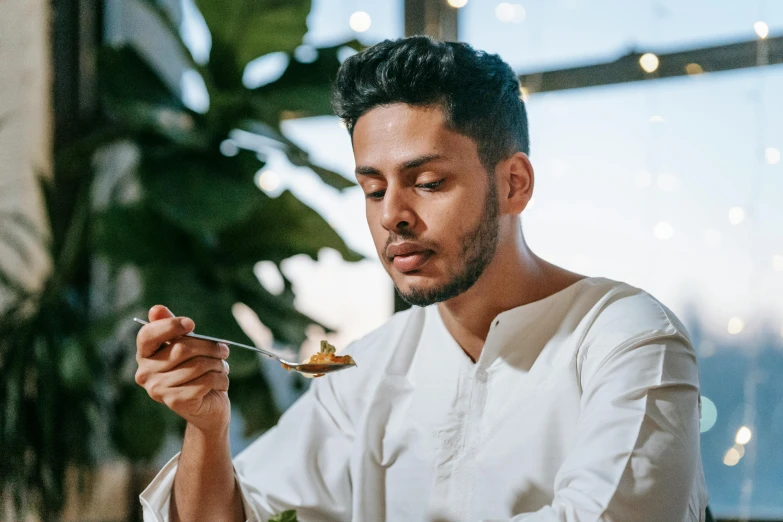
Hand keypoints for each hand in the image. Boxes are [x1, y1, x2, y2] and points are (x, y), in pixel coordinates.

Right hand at [135, 305, 230, 434]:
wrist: (207, 408)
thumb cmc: (197, 371)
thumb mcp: (187, 346)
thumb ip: (172, 328)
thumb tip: (156, 309)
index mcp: (145, 355)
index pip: (147, 335)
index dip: (169, 326)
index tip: (191, 324)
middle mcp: (145, 373)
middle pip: (182, 348)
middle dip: (209, 346)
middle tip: (224, 350)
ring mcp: (157, 389)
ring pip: (198, 365)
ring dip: (218, 364)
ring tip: (222, 367)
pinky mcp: (175, 402)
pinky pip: (205, 381)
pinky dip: (220, 379)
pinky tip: (220, 382)